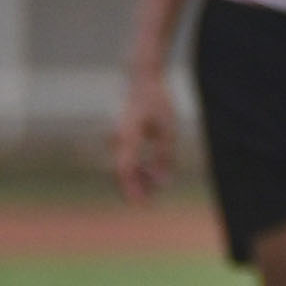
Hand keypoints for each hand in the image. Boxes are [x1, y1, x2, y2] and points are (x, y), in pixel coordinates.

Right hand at [111, 67, 177, 201]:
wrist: (141, 80)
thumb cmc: (158, 102)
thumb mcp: (169, 130)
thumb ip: (165, 157)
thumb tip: (164, 183)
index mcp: (128, 136)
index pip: (126, 170)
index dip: (132, 189)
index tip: (141, 205)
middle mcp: (117, 139)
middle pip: (123, 172)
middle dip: (136, 187)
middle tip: (149, 202)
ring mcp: (115, 138)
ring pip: (123, 166)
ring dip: (138, 177)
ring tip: (157, 182)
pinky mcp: (119, 137)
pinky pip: (125, 157)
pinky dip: (137, 167)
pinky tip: (152, 170)